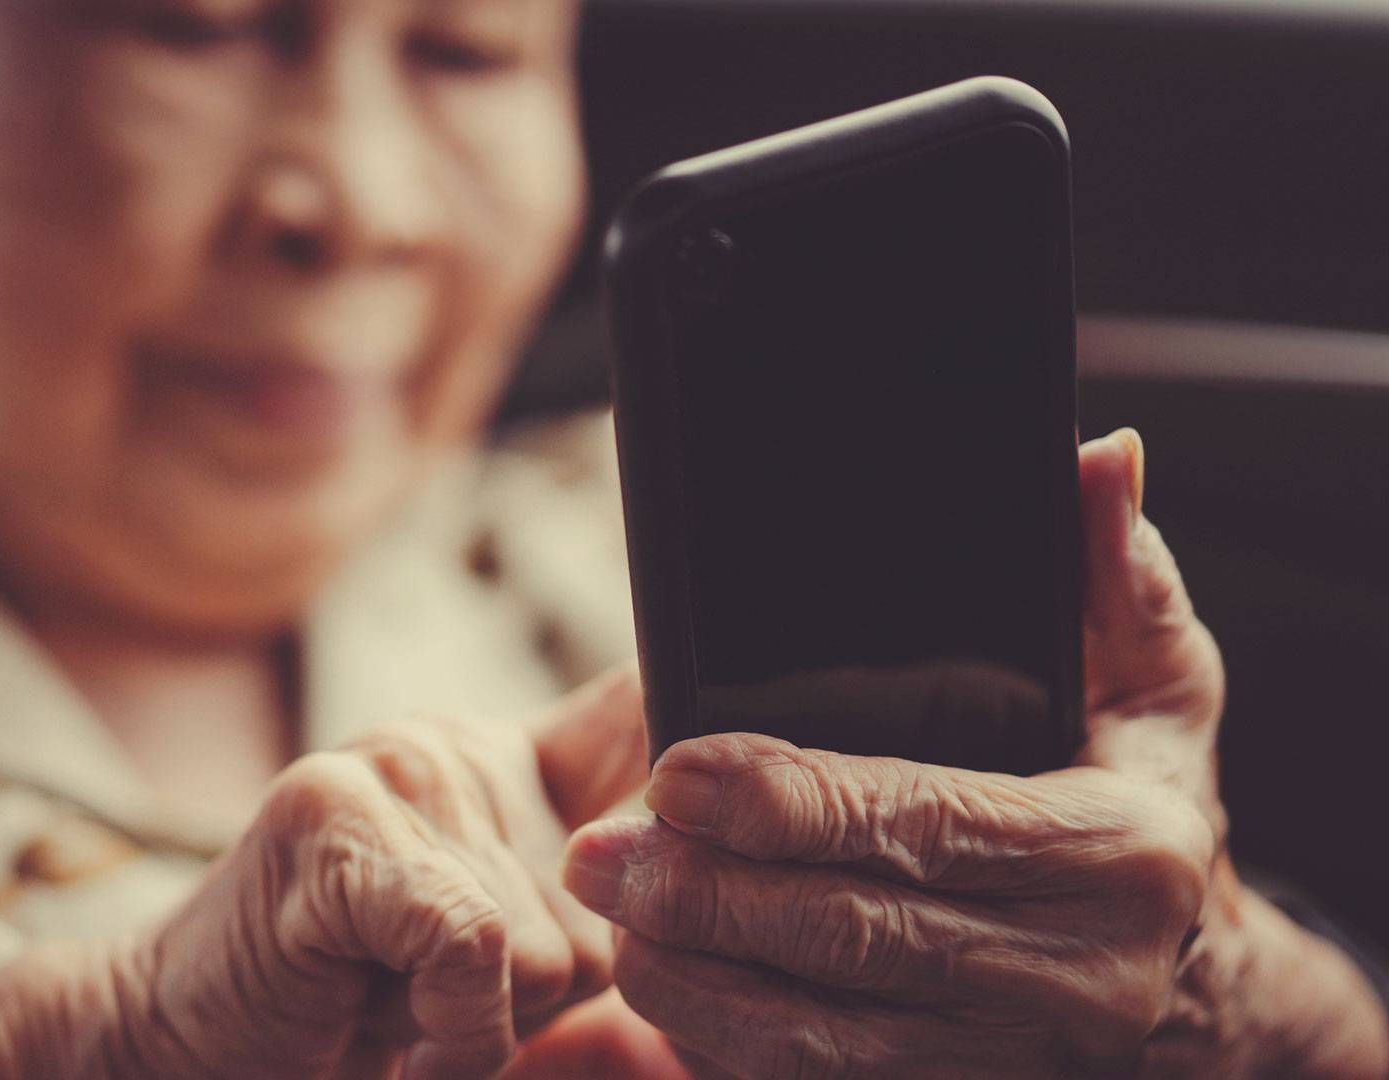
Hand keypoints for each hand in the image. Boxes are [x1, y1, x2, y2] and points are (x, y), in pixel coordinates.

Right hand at [113, 665, 649, 1078]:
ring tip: (401, 1003)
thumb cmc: (354, 1002)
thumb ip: (590, 901)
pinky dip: (449, 1024)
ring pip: (550, 937)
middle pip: (614, 896)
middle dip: (550, 992)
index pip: (641, 704)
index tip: (715, 795)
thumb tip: (698, 862)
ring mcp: (393, 766)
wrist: (187, 1039)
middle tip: (440, 995)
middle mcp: (456, 742)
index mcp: (505, 756)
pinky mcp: (337, 821)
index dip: (701, 755)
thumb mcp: (497, 952)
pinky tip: (387, 1021)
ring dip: (488, 1019)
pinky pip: (474, 947)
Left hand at [561, 430, 1388, 1077]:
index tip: (679, 771)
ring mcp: (1016, 1057)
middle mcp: (1076, 976)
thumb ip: (1115, 572)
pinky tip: (665, 986)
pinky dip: (736, 1045)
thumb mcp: (1161, 687)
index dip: (795, 802)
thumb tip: (1098, 454)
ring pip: (831, 1039)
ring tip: (610, 918)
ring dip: (702, 980)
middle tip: (597, 852)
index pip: (929, 822)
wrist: (1206, 993)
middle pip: (859, 938)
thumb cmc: (1153, 808)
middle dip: (711, 894)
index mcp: (1116, 854)